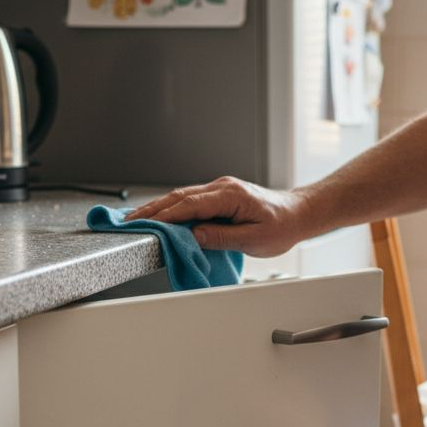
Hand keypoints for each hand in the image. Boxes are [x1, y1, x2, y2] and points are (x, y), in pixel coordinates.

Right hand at [124, 176, 318, 257]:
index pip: (189, 204)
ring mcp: (220, 189)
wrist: (298, 214)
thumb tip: (192, 235)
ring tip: (136, 220)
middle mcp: (222, 187)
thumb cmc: (282, 226)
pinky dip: (172, 207)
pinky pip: (190, 200)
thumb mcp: (253, 239)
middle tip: (128, 222)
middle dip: (152, 209)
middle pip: (179, 196)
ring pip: (182, 196)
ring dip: (159, 208)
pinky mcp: (220, 196)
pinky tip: (159, 215)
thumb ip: (221, 237)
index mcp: (230, 195)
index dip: (164, 215)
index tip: (145, 225)